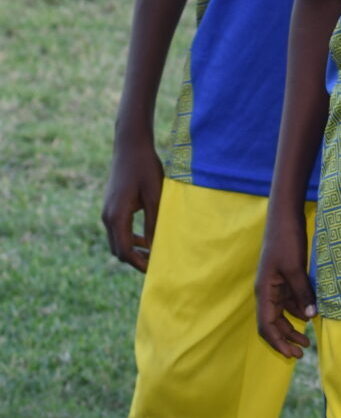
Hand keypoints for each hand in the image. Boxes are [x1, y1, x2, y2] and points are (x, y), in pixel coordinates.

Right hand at [100, 131, 163, 272]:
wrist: (130, 147)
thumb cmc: (146, 169)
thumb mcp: (155, 196)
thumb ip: (154, 222)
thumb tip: (157, 247)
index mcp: (117, 217)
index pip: (124, 251)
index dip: (139, 263)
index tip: (155, 270)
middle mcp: (107, 217)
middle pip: (118, 250)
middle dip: (136, 260)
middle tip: (157, 266)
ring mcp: (107, 212)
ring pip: (117, 241)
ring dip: (133, 250)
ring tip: (154, 255)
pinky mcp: (111, 207)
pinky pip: (118, 230)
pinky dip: (130, 238)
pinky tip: (147, 238)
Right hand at [254, 206, 315, 358]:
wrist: (284, 218)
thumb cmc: (286, 241)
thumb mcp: (296, 267)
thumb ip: (302, 292)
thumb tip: (310, 316)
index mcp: (264, 292)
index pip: (266, 326)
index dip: (278, 342)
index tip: (293, 354)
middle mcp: (266, 292)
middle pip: (272, 324)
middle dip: (285, 339)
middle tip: (302, 352)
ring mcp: (275, 286)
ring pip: (281, 314)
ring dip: (292, 327)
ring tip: (307, 340)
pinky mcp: (284, 278)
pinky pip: (289, 301)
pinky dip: (298, 310)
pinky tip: (310, 315)